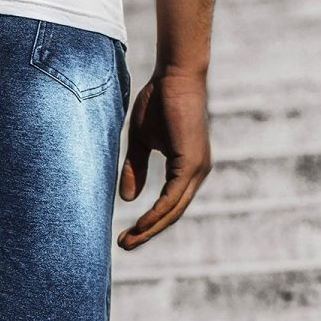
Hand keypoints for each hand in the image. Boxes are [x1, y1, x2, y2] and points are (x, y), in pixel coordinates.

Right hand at [117, 70, 211, 250]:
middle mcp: (197, 172)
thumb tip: (128, 199)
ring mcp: (197, 168)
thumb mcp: (140, 142)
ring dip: (150, 229)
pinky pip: (173, 198)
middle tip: (124, 246)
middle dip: (147, 232)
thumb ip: (135, 169)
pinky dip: (156, 214)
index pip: (168, 205)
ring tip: (127, 242)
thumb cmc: (159, 100)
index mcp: (187, 168)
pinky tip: (141, 224)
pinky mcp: (191, 163)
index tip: (126, 235)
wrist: (175, 74)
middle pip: (172, 214)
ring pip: (173, 210)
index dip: (148, 223)